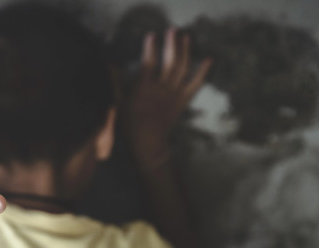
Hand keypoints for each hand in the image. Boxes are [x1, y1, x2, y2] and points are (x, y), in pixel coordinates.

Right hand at [127, 28, 210, 165]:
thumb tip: (110, 65)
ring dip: (185, 52)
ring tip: (186, 37)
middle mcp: (161, 91)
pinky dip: (202, 72)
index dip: (150, 48)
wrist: (148, 146)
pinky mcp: (183, 101)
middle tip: (173, 30)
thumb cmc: (129, 127)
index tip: (151, 34)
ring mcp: (174, 96)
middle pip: (169, 63)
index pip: (148, 64)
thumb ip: (115, 84)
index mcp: (143, 91)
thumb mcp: (118, 105)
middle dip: (171, 45)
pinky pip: (195, 85)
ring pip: (182, 70)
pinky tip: (208, 59)